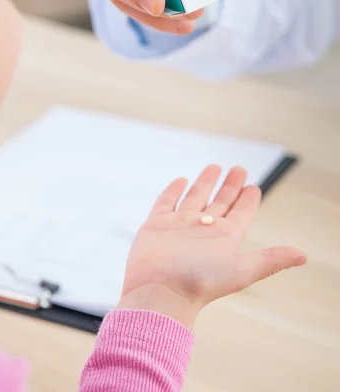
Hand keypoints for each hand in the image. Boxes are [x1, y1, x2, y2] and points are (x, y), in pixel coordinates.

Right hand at [118, 165, 306, 328]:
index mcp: (223, 239)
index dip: (248, 201)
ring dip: (205, 182)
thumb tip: (303, 256)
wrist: (159, 291)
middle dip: (230, 186)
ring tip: (214, 166)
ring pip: (195, 198)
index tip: (254, 187)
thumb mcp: (241, 269)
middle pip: (220, 202)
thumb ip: (270, 260)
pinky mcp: (156, 225)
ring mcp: (179, 226)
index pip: (241, 214)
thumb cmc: (200, 282)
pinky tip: (181, 180)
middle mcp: (203, 230)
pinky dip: (173, 191)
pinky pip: (166, 203)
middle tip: (239, 169)